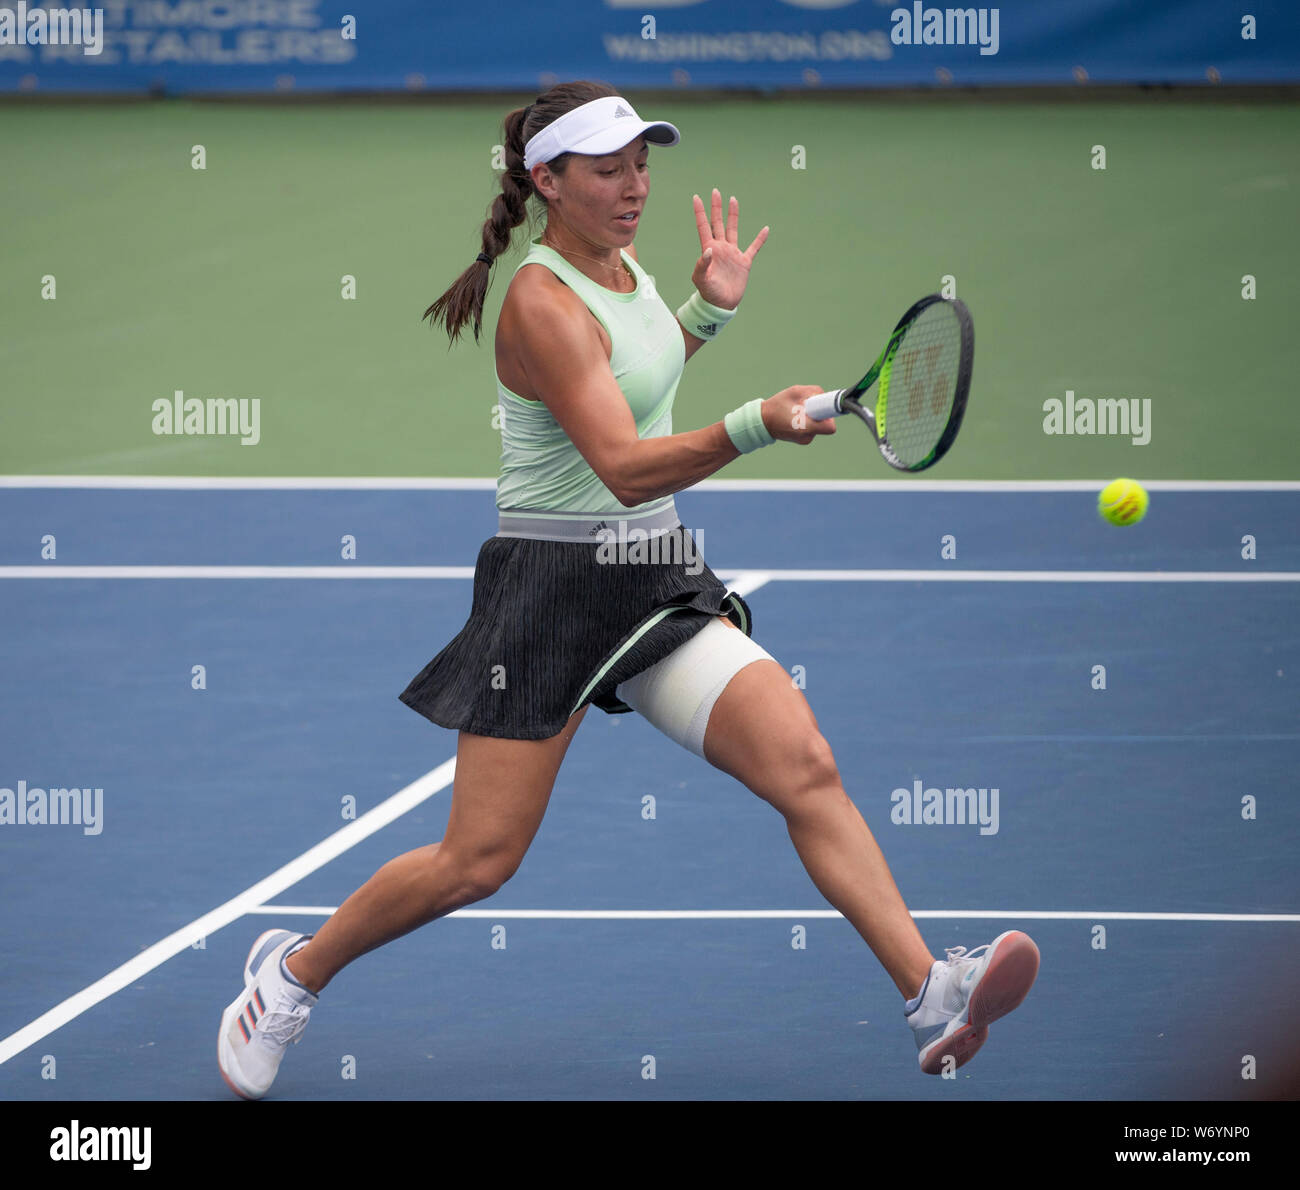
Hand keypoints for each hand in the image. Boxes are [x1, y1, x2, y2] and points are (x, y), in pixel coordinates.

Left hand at [690, 189, 768, 310]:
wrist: (721, 305)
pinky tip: (765, 229)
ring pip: (733, 229)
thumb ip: (701, 265)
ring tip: (733, 200)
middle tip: (716, 191)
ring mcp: (732, 254)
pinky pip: (754, 248)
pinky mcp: (744, 262)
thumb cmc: (708, 293)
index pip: (703, 226)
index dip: (700, 212)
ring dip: (733, 215)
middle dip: (716, 207)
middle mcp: (720, 248)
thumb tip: (708, 250)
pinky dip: (760, 239)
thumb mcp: (701, 279)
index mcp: (709, 249)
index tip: (696, 197)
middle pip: (718, 222)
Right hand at [762, 386, 836, 444]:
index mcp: (806, 427)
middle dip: (820, 413)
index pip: (830, 427)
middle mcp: (807, 436)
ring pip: (819, 425)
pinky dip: (808, 422)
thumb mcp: (795, 391)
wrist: (762, 422)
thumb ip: (814, 391)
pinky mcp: (803, 440)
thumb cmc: (777, 406)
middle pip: (825, 424)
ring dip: (813, 417)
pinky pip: (813, 429)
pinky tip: (796, 418)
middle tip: (808, 406)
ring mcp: (805, 440)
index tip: (825, 408)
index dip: (830, 415)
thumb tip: (825, 396)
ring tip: (798, 412)